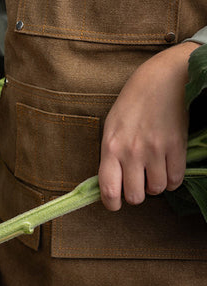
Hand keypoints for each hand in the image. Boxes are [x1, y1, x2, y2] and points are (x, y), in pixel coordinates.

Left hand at [98, 41, 198, 210]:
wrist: (160, 81)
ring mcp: (156, 150)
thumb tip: (111, 183)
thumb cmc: (131, 105)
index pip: (108, 189)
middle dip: (135, 195)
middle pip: (134, 196)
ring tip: (151, 172)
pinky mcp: (177, 147)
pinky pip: (176, 180)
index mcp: (110, 147)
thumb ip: (109, 156)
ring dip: (154, 186)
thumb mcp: (110, 128)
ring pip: (157, 190)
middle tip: (136, 184)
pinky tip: (167, 170)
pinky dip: (172, 180)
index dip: (111, 204)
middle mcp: (131, 152)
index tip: (114, 204)